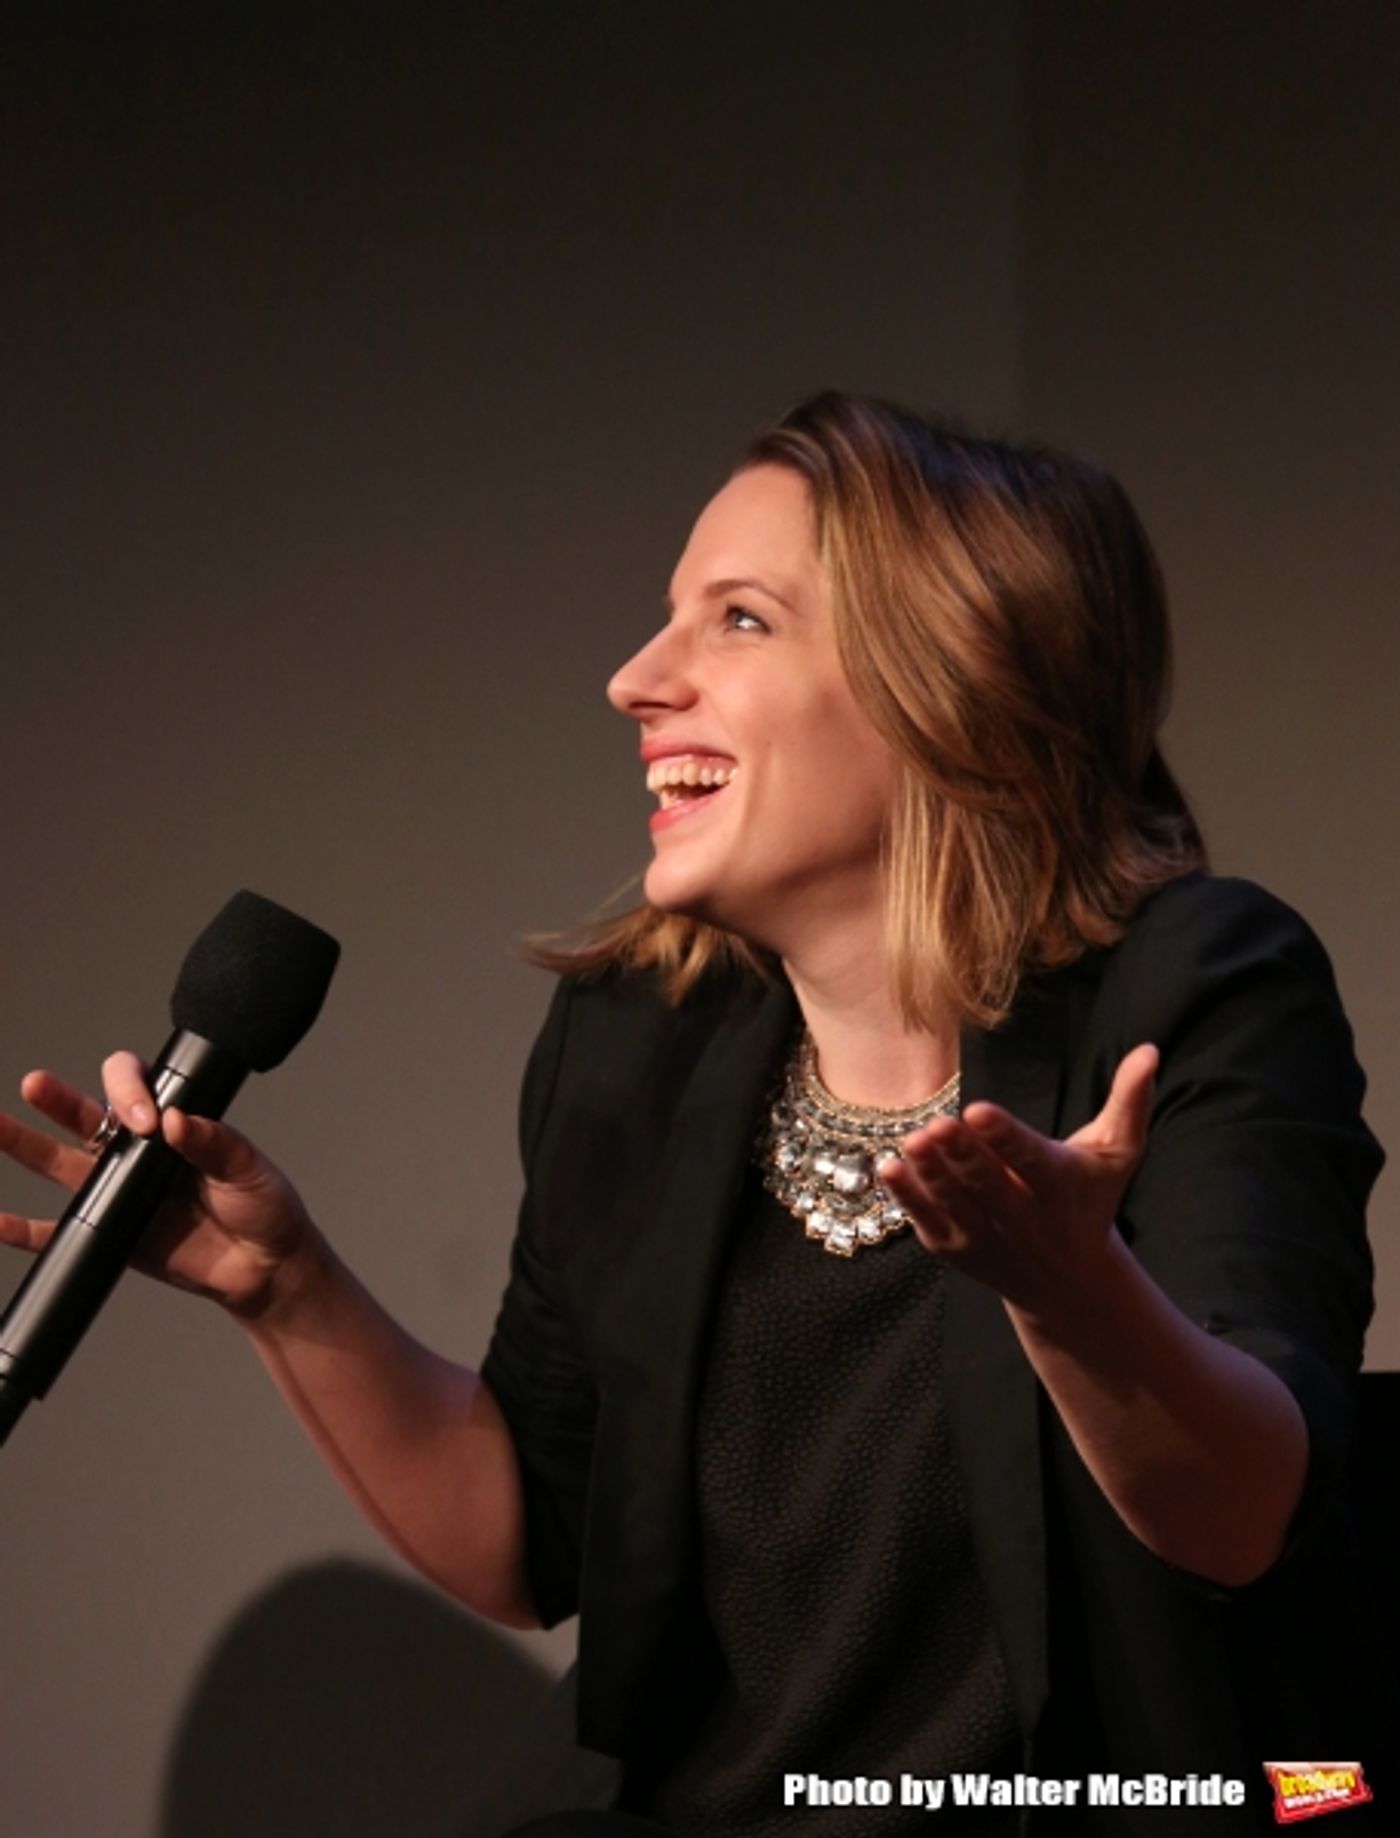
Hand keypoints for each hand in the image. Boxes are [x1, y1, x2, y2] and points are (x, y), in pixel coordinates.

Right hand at [0, 1051, 316, 1316]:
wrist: (265, 1268)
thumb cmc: (263, 1207)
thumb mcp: (248, 1168)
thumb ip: (213, 1143)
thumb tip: (176, 1120)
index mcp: (171, 1124)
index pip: (136, 1088)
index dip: (131, 1094)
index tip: (148, 1121)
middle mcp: (138, 1151)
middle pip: (86, 1117)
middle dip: (59, 1100)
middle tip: (36, 1084)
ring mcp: (119, 1192)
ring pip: (61, 1163)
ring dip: (25, 1144)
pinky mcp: (111, 1234)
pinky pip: (59, 1231)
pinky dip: (25, 1229)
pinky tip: (1, 1220)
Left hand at [878, 1043, 1159, 1315]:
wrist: (1070, 1282)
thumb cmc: (1091, 1199)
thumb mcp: (1116, 1154)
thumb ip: (1130, 1103)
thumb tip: (1150, 1049)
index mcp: (1059, 1186)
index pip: (1031, 1159)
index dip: (1005, 1137)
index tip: (979, 1109)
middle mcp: (1024, 1218)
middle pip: (989, 1186)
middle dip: (964, 1157)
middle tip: (938, 1124)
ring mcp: (988, 1238)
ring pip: (956, 1207)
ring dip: (932, 1175)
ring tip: (913, 1140)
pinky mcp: (957, 1250)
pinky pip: (929, 1224)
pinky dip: (909, 1199)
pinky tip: (888, 1168)